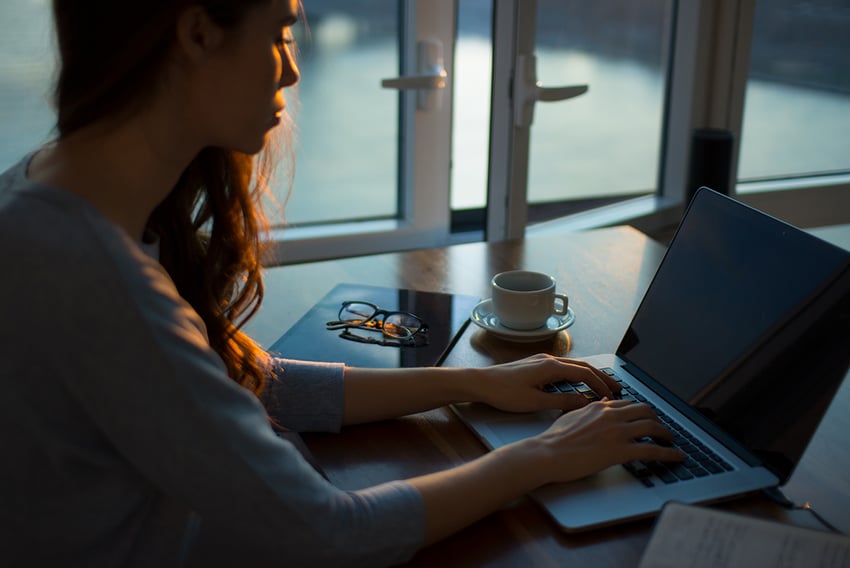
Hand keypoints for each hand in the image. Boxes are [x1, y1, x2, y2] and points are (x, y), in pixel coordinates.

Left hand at [474, 353, 620, 412]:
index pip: (584, 374)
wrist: (481, 382)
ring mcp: (542, 360)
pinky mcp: (535, 364)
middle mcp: (549, 359)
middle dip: (601, 377)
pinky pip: (563, 367)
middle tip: (617, 388)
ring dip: (589, 374)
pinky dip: (576, 374)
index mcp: (551, 367)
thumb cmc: (504, 392)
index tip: (612, 397)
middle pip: (583, 366)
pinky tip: (578, 383)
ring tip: (602, 386)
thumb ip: (562, 402)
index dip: (600, 385)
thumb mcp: (535, 402)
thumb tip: (585, 403)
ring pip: (573, 365)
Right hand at [531, 399, 683, 483]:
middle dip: (657, 418)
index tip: (646, 417)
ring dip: (666, 434)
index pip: (628, 404)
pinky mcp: (620, 451)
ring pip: (653, 427)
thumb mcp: (571, 416)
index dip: (640, 411)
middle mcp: (611, 415)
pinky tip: (677, 457)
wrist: (548, 453)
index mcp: (599, 407)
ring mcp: (617, 432)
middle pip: (645, 410)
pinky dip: (669, 453)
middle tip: (661, 428)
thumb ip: (588, 409)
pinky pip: (652, 450)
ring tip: (671, 441)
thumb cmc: (554, 439)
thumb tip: (600, 403)